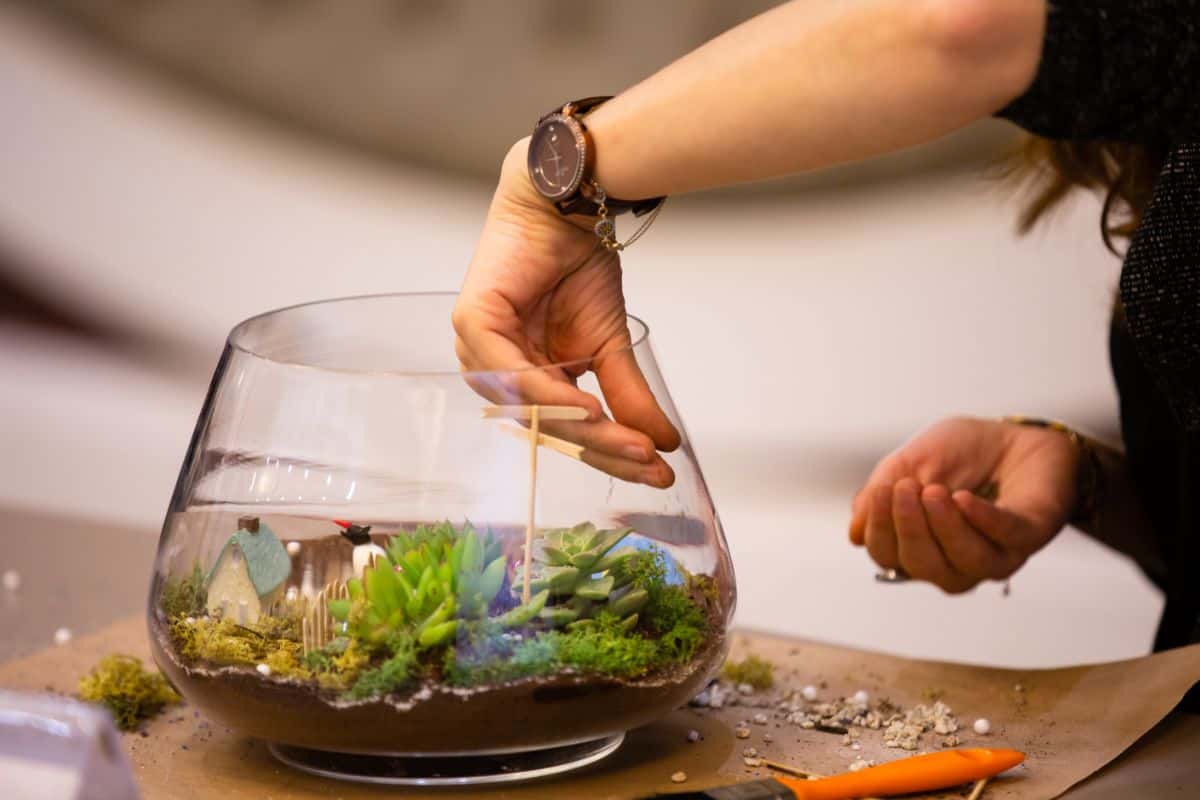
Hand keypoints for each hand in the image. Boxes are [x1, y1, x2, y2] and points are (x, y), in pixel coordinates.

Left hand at [453, 139, 680, 487]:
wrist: (568, 204)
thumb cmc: (577, 264)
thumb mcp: (610, 343)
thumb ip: (626, 394)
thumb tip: (663, 442)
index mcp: (523, 377)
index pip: (565, 430)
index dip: (611, 454)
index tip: (658, 472)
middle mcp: (496, 370)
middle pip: (549, 429)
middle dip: (604, 450)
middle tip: (651, 465)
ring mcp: (479, 350)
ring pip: (533, 410)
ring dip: (584, 430)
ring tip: (632, 443)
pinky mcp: (473, 323)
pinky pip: (513, 374)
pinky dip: (550, 395)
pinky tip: (588, 407)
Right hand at [848, 417, 1080, 592]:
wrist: (1015, 435)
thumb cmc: (962, 454)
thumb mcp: (911, 462)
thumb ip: (881, 493)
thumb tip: (856, 533)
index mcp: (921, 546)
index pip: (889, 556)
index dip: (881, 530)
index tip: (882, 491)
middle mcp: (955, 560)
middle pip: (924, 566)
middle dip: (910, 528)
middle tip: (905, 489)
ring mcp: (995, 552)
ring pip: (967, 563)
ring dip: (945, 528)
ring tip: (934, 491)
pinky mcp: (1031, 534)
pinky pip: (1007, 538)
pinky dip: (983, 521)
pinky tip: (964, 499)